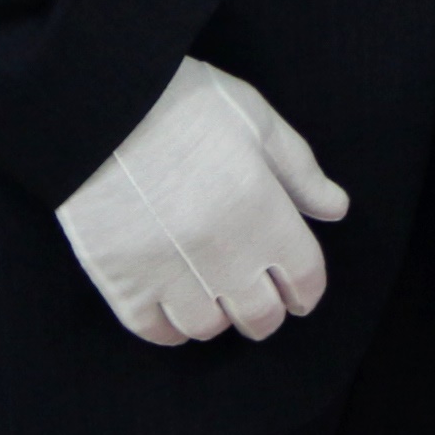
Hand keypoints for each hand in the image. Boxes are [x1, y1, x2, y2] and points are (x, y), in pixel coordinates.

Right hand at [51, 56, 345, 345]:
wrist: (101, 107)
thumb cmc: (185, 105)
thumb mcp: (259, 124)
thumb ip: (300, 174)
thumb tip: (334, 209)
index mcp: (264, 215)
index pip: (304, 277)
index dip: (307, 291)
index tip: (300, 295)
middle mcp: (224, 254)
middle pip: (259, 315)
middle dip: (266, 313)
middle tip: (259, 303)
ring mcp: (170, 273)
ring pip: (207, 327)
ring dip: (218, 318)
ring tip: (215, 300)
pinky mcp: (120, 280)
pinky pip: (153, 330)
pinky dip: (168, 328)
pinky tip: (173, 310)